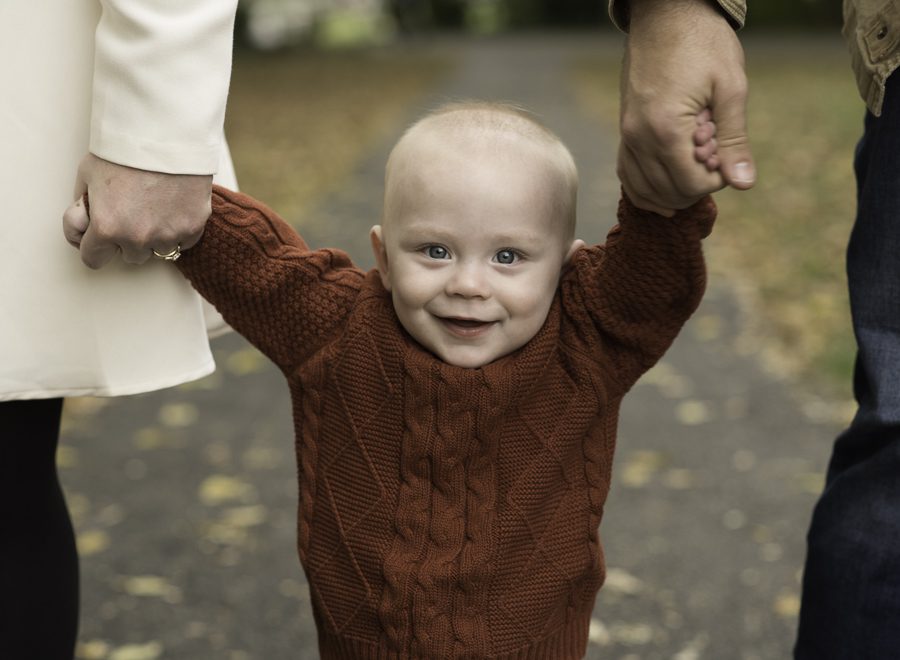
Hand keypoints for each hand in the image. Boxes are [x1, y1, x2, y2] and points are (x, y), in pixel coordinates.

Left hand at [62, 153, 212, 268]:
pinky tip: (174, 207)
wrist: (166, 134)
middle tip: (133, 213)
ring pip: (158, 252)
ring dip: (155, 237)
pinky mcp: (193, 227)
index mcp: (106, 227)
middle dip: (128, 239)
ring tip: (156, 209)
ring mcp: (168, 235)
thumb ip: (84, 207)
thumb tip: (84, 227)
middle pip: (130, 256)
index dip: (93, 246)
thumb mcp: (87, 175)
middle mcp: (137, 238)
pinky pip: (183, 241)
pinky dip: (178, 229)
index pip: (92, 259)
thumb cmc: (124, 151)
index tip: (99, 236)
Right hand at [618, 0, 754, 214]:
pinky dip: (646, 190)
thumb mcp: (730, 87)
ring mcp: (626, 135)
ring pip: (644, 189)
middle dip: (697, 186)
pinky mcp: (623, 130)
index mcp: (666, 129)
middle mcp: (638, 138)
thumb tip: (744, 184)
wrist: (666, 14)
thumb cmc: (703, 43)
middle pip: (668, 192)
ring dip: (673, 193)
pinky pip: (627, 174)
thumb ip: (734, 140)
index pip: (690, 184)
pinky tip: (665, 193)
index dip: (716, 180)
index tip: (727, 156)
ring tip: (696, 173)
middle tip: (715, 160)